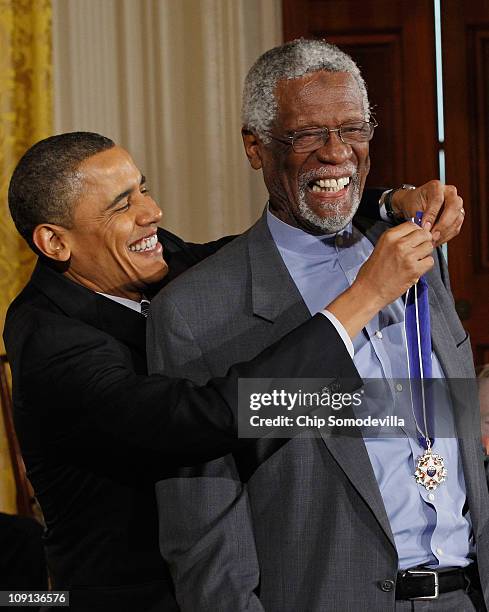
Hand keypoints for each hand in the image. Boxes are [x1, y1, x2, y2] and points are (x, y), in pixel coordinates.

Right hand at [326, 222, 433, 337]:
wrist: (369, 291)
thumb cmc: (372, 273)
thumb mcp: (381, 247)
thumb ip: (397, 239)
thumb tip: (416, 233)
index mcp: (389, 236)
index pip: (412, 224)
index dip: (416, 231)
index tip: (415, 238)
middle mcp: (399, 244)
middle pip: (423, 234)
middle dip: (423, 241)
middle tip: (418, 250)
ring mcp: (408, 256)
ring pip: (429, 247)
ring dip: (425, 253)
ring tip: (415, 260)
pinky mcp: (414, 270)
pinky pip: (430, 261)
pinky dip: (425, 265)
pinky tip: (416, 269)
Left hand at [391, 180, 463, 246]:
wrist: (416, 203)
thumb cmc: (413, 203)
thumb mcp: (412, 207)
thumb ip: (418, 217)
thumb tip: (425, 229)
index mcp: (436, 187)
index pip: (437, 200)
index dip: (431, 215)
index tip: (424, 226)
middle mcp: (449, 193)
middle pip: (453, 208)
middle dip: (443, 224)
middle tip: (432, 235)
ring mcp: (456, 204)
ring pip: (457, 219)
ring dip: (445, 232)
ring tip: (433, 241)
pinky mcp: (458, 215)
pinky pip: (456, 227)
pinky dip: (447, 236)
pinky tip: (437, 241)